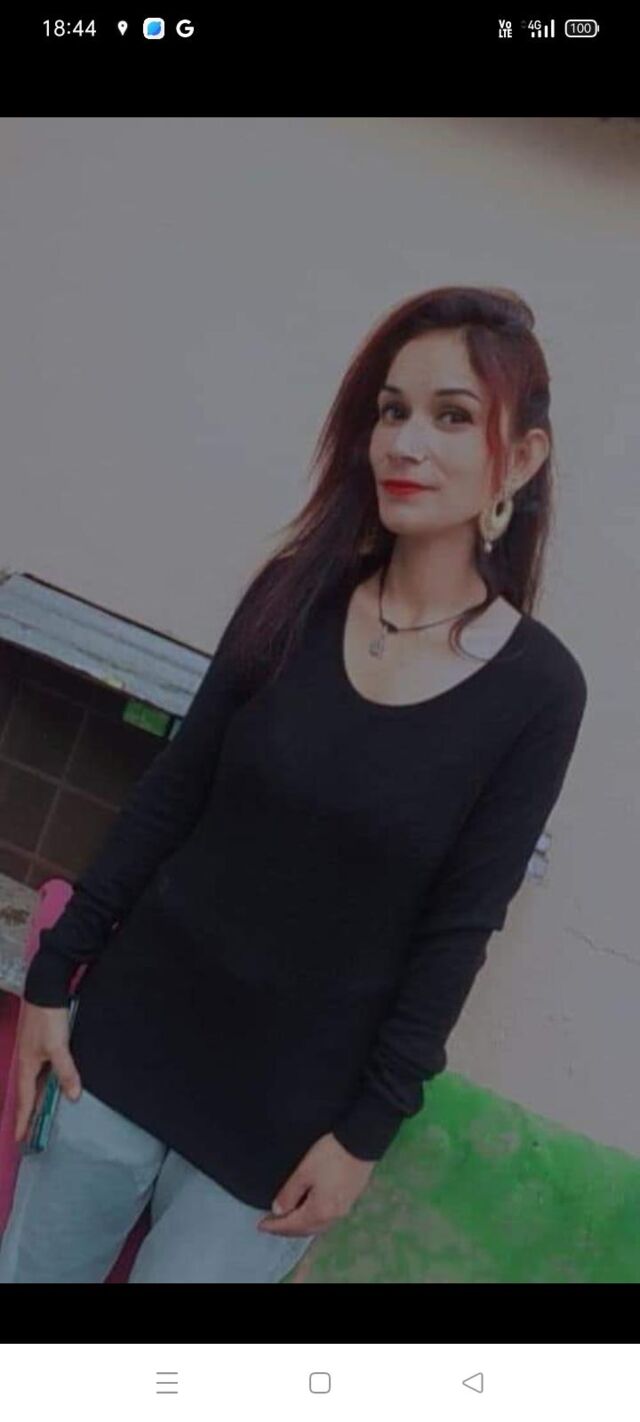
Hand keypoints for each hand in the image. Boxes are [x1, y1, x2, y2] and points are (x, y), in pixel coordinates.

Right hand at [14, 1000, 81, 1142]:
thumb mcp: (58, 1047)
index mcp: (26, 1065)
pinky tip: (50, 1082)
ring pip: (34, 1080)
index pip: (25, 1099)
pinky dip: (44, 1081)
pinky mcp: (39, 1043)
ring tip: (40, 1112)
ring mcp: (32, 1051)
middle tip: (29, 1130)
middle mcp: (26, 1060)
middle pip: (27, 1091)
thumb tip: (73, 1096)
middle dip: (28, 1111)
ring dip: (36, 1096)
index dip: (23, 1119)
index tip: (19, 1138)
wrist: (44, 989)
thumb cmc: (47, 1018)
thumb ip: (65, 1072)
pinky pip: (40, 1070)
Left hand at [257, 1132, 375, 1237]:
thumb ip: (289, 1193)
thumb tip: (278, 1211)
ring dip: (301, 1227)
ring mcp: (343, 1209)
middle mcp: (333, 1216)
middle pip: (306, 1230)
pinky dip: (313, 1220)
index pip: (292, 1225)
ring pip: (317, 1226)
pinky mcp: (350, 1200)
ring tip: (287, 1221)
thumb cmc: (330, 1155)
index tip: (260, 1225)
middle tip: (271, 1225)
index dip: (274, 1226)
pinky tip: (308, 1213)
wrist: (361, 1142)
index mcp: (319, 1211)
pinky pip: (326, 1219)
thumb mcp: (304, 1172)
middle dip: (287, 1230)